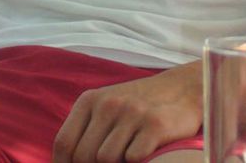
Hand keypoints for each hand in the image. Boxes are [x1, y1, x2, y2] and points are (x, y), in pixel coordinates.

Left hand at [52, 60, 202, 162]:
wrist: (181, 89)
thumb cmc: (137, 106)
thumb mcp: (106, 108)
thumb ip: (85, 132)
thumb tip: (67, 162)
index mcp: (90, 100)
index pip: (64, 143)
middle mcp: (108, 104)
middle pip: (83, 157)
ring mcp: (131, 114)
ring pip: (105, 160)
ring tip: (127, 154)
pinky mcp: (154, 126)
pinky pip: (133, 158)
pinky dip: (137, 161)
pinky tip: (144, 151)